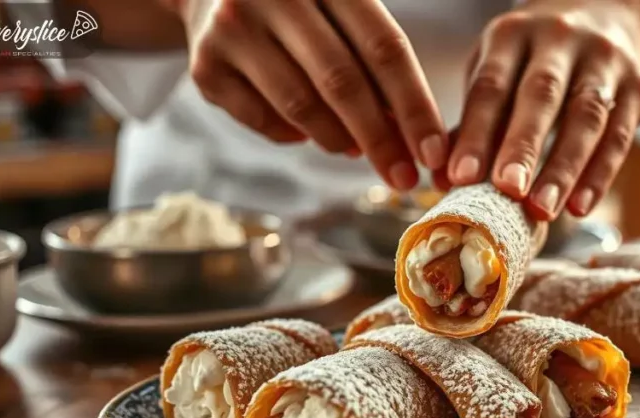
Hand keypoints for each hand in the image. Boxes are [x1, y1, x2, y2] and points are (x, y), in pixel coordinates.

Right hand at [166, 0, 448, 188]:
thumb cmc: (298, 4)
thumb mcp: (341, 9)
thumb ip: (375, 59)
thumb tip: (410, 134)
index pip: (385, 48)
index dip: (415, 106)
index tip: (434, 153)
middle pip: (342, 83)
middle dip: (381, 140)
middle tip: (403, 179)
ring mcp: (234, 29)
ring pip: (302, 107)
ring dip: (339, 141)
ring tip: (356, 149)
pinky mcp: (205, 65)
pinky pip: (264, 121)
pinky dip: (295, 136)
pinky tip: (306, 130)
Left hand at [440, 0, 639, 220]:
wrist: (606, 8)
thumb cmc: (534, 55)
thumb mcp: (497, 68)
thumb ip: (473, 123)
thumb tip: (442, 181)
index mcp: (513, 34)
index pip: (492, 85)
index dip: (476, 132)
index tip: (460, 176)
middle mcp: (560, 40)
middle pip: (541, 95)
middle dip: (523, 146)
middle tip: (507, 190)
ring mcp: (604, 61)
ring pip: (586, 116)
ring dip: (563, 168)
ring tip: (542, 209)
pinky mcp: (637, 88)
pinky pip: (619, 135)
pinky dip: (599, 174)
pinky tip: (580, 206)